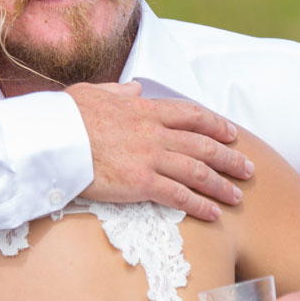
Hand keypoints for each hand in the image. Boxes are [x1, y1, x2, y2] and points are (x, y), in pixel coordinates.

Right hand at [66, 81, 252, 220]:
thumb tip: (135, 86)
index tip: (232, 133)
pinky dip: (199, 205)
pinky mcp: (140, 183)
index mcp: (143, 108)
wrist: (51, 137)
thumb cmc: (65, 116)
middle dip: (229, 158)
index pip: (191, 115)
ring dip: (220, 185)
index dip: (216, 124)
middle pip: (203, 144)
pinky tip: (213, 213)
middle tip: (247, 169)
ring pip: (197, 171)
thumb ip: (119, 91)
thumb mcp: (93, 92)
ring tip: (237, 196)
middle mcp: (153, 132)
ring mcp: (149, 157)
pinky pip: (178, 195)